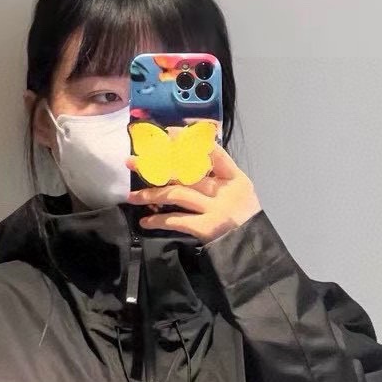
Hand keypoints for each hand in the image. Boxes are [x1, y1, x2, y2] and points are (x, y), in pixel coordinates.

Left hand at [125, 145, 262, 241]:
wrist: (250, 248)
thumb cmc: (242, 218)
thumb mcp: (238, 192)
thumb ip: (217, 176)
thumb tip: (186, 159)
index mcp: (234, 177)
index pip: (213, 152)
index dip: (189, 141)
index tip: (167, 133)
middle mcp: (225, 190)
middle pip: (186, 173)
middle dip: (156, 166)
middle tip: (132, 163)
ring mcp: (216, 209)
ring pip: (177, 194)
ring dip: (151, 195)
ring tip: (132, 197)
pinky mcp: (206, 228)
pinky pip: (176, 220)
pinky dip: (158, 220)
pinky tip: (145, 221)